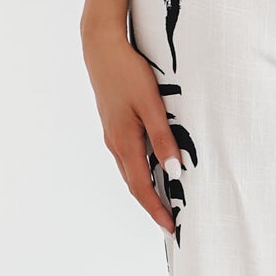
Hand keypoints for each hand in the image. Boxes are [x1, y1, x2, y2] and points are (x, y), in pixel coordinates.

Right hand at [82, 18, 186, 233]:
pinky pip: (128, 157)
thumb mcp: (151, 105)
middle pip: (134, 184)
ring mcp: (113, 135)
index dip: (156, 209)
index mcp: (124, 143)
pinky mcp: (114, 125)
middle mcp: (115, 144)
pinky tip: (153, 169)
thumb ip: (163, 138)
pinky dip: (141, 171)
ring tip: (165, 202)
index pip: (141, 187)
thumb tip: (175, 171)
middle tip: (170, 221)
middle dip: (151, 205)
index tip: (170, 227)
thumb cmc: (128, 73)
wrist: (101, 48)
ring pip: (130, 171)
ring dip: (146, 189)